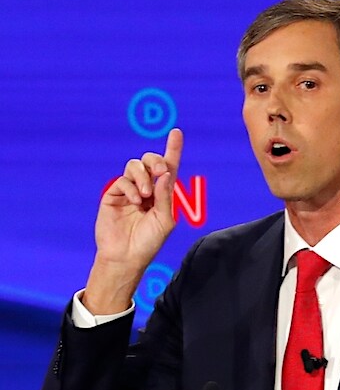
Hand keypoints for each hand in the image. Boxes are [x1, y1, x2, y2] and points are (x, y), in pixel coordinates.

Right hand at [82, 128, 182, 313]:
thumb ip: (166, 196)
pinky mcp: (113, 194)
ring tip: (145, 195)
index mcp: (162, 193)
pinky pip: (122, 180)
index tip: (177, 132)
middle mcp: (147, 188)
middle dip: (156, 161)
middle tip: (160, 173)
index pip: (169, 167)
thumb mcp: (165, 220)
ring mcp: (129, 190)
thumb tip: (165, 173)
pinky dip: (131, 188)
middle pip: (150, 160)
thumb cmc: (149, 241)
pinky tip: (136, 201)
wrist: (126, 256)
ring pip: (134, 166)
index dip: (173, 149)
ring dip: (143, 176)